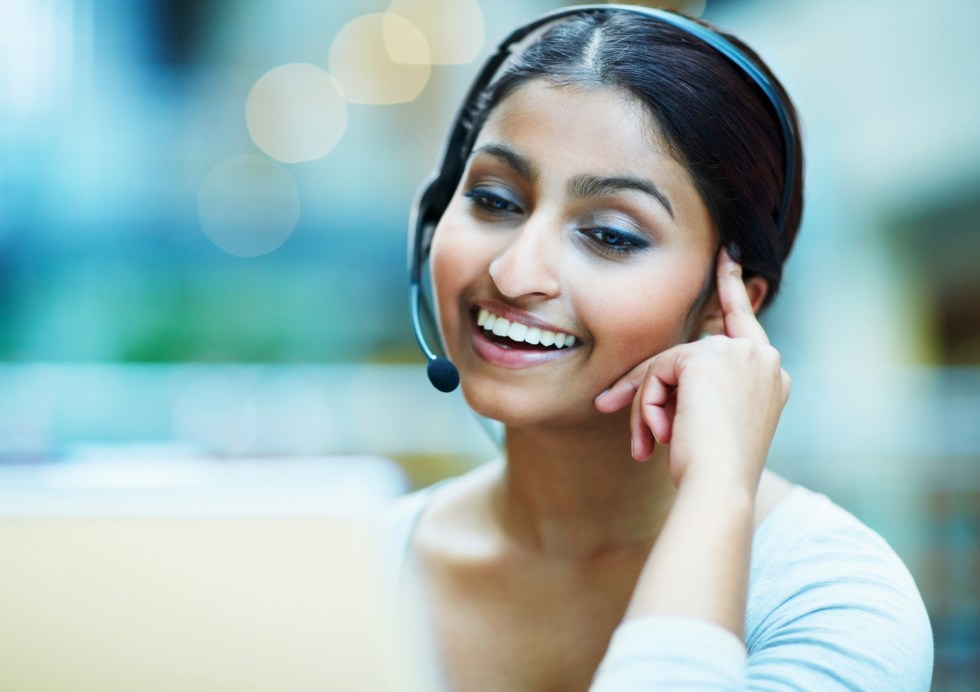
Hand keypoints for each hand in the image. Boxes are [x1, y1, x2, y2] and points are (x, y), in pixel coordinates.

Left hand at [595, 249, 790, 490]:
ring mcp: (740, 354)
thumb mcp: (706, 426)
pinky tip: (660, 434)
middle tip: (606, 405)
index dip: (733, 286)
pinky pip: (657, 369)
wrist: (721, 488)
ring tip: (650, 443)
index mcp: (770, 376)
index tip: (727, 254)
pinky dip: (647, 401)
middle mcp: (763, 359)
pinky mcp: (708, 356)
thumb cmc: (713, 473)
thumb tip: (647, 387)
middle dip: (647, 385)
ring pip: (667, 364)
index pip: (744, 322)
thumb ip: (693, 393)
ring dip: (647, 404)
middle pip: (686, 353)